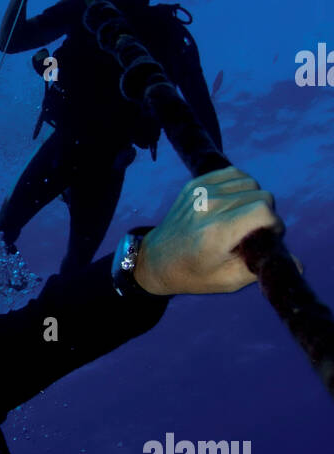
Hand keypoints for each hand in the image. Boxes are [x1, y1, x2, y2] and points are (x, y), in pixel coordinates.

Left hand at [133, 167, 284, 294]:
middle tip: (255, 230)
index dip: (274, 224)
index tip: (268, 236)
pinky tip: (233, 204)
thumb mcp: (229, 280)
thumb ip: (262, 268)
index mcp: (216, 233)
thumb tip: (296, 263)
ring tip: (242, 217)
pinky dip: (240, 186)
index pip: (263, 210)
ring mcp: (200, 192)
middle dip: (266, 213)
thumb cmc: (194, 274)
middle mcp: (208, 208)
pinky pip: (233, 173)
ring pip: (249, 181)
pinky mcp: (196, 184)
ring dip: (253, 198)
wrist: (157, 260)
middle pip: (261, 195)